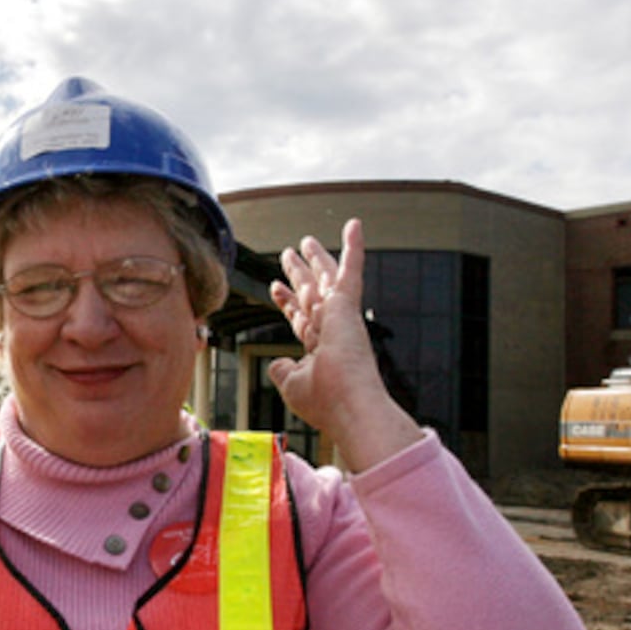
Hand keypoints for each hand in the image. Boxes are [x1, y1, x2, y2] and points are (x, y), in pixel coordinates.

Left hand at [269, 219, 420, 469]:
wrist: (349, 404)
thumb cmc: (324, 402)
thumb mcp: (292, 384)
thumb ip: (282, 370)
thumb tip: (277, 363)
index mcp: (321, 351)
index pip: (302, 319)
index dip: (287, 302)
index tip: (276, 287)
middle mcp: (333, 332)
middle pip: (313, 295)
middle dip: (300, 275)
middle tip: (290, 254)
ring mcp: (341, 318)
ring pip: (327, 280)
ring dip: (316, 259)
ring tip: (306, 240)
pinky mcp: (348, 306)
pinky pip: (351, 270)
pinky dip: (353, 247)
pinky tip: (354, 224)